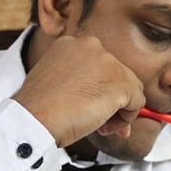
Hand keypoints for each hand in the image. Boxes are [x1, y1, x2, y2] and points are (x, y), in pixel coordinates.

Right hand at [12, 35, 144, 147]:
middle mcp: (92, 46)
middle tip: (98, 121)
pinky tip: (103, 127)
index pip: (101, 65)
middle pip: (119, 74)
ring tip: (99, 125)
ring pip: (132, 88)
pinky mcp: (119, 84)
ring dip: (119, 110)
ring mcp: (107, 63)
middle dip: (112, 100)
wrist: (33, 118)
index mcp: (73, 43)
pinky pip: (137, 103)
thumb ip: (85, 86)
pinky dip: (125, 119)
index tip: (88, 105)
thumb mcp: (57, 84)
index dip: (100, 89)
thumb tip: (110, 103)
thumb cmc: (38, 107)